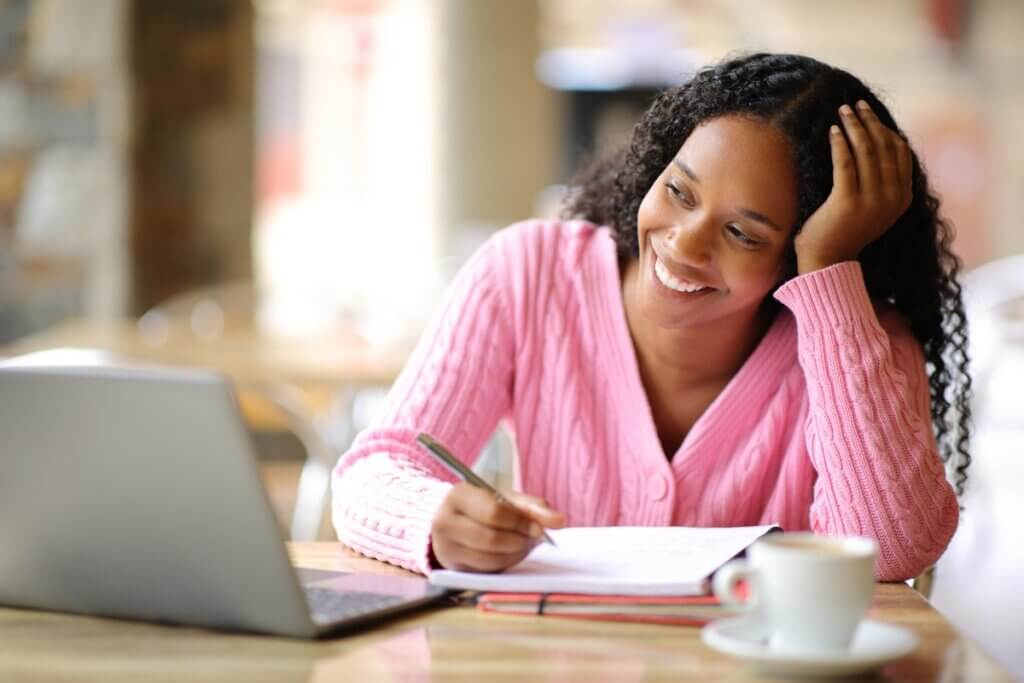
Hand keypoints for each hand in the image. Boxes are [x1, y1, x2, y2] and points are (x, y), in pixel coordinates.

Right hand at [430, 483, 564, 571]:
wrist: (452, 521)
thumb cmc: (483, 506)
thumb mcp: (506, 499)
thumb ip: (533, 507)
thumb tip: (559, 521)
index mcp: (458, 495)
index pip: (494, 512)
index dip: (520, 522)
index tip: (538, 528)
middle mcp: (445, 521)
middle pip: (491, 539)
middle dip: (519, 541)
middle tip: (531, 538)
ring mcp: (446, 547)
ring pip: (490, 558)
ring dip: (515, 554)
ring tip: (522, 544)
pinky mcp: (453, 567)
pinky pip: (486, 571)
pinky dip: (505, 564)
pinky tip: (510, 554)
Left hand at [794, 101, 912, 273]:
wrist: (827, 261)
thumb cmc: (843, 231)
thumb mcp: (873, 206)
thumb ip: (882, 182)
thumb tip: (878, 147)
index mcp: (902, 197)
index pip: (900, 152)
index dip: (885, 128)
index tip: (869, 114)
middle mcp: (892, 198)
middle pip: (884, 147)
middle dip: (869, 121)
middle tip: (853, 105)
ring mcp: (871, 200)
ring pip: (866, 151)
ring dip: (854, 126)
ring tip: (842, 111)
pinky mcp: (847, 201)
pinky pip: (845, 163)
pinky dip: (840, 143)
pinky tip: (833, 131)